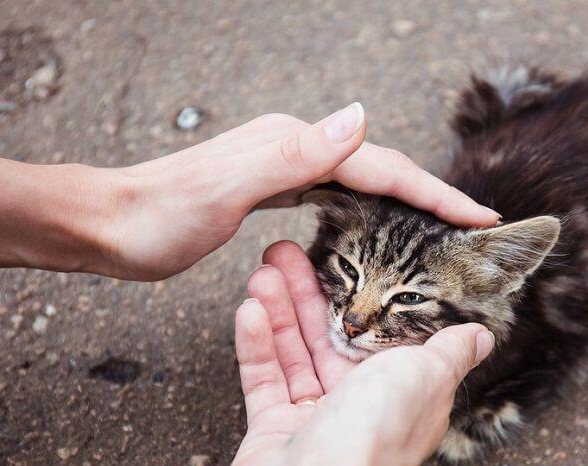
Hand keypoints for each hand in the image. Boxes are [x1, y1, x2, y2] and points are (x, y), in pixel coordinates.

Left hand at [96, 104, 499, 279]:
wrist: (109, 224)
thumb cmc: (158, 216)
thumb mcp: (224, 186)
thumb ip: (292, 153)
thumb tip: (359, 117)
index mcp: (294, 147)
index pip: (381, 169)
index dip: (433, 195)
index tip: (477, 218)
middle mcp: (295, 148)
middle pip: (379, 170)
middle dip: (430, 196)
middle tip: (473, 225)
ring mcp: (284, 165)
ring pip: (362, 181)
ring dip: (405, 200)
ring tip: (440, 225)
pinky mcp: (273, 186)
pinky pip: (338, 194)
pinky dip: (370, 207)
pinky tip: (377, 223)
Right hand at [223, 240, 494, 465]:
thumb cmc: (375, 433)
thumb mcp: (427, 375)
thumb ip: (449, 350)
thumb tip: (481, 337)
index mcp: (405, 393)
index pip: (383, 334)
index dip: (363, 296)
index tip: (342, 262)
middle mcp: (363, 407)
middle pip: (332, 336)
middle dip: (309, 293)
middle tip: (285, 252)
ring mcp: (317, 420)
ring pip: (296, 353)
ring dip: (279, 309)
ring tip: (263, 269)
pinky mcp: (276, 431)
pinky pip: (265, 379)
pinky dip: (258, 345)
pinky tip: (250, 310)